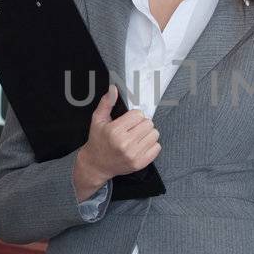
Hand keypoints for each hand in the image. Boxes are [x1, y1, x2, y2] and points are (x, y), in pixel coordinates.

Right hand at [72, 85, 159, 199]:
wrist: (96, 165)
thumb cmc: (97, 141)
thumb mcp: (98, 120)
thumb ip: (106, 103)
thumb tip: (113, 89)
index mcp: (114, 131)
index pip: (138, 114)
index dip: (134, 116)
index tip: (129, 121)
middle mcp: (124, 143)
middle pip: (148, 123)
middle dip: (142, 124)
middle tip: (133, 129)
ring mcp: (133, 155)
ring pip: (154, 134)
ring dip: (148, 134)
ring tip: (137, 137)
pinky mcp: (139, 163)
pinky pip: (157, 148)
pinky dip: (151, 145)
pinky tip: (141, 145)